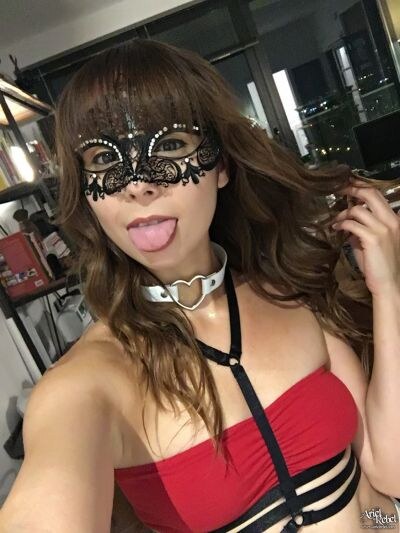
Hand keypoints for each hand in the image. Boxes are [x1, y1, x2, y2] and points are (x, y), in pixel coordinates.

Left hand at [332, 180, 399, 296]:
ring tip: (335, 221)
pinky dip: (342, 224)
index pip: (378, 195)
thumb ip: (363, 230)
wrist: (389, 284)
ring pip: (358, 209)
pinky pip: (352, 224)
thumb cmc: (380, 265)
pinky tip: (336, 228)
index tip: (349, 185)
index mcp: (394, 220)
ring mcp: (383, 229)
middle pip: (370, 194)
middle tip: (339, 190)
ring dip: (343, 213)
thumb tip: (348, 222)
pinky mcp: (373, 238)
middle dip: (353, 189)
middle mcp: (391, 221)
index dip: (362, 187)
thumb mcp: (373, 243)